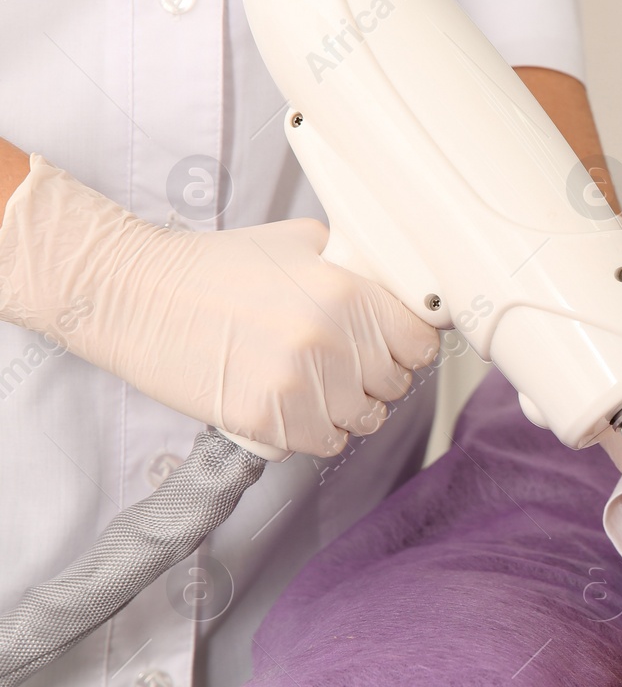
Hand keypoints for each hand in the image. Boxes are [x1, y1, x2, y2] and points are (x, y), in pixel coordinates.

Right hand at [0, 154, 438, 455]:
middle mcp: (329, 340)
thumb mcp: (298, 243)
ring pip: (363, 420)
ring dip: (346, 409)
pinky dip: (312, 431)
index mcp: (345, 292)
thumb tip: (401, 289)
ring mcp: (297, 384)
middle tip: (342, 364)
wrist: (135, 295)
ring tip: (314, 384)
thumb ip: (355, 266)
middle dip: (375, 377)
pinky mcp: (264, 420)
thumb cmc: (215, 267)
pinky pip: (322, 443)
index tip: (391, 346)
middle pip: (395, 385)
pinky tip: (290, 404)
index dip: (408, 346)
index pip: (421, 343)